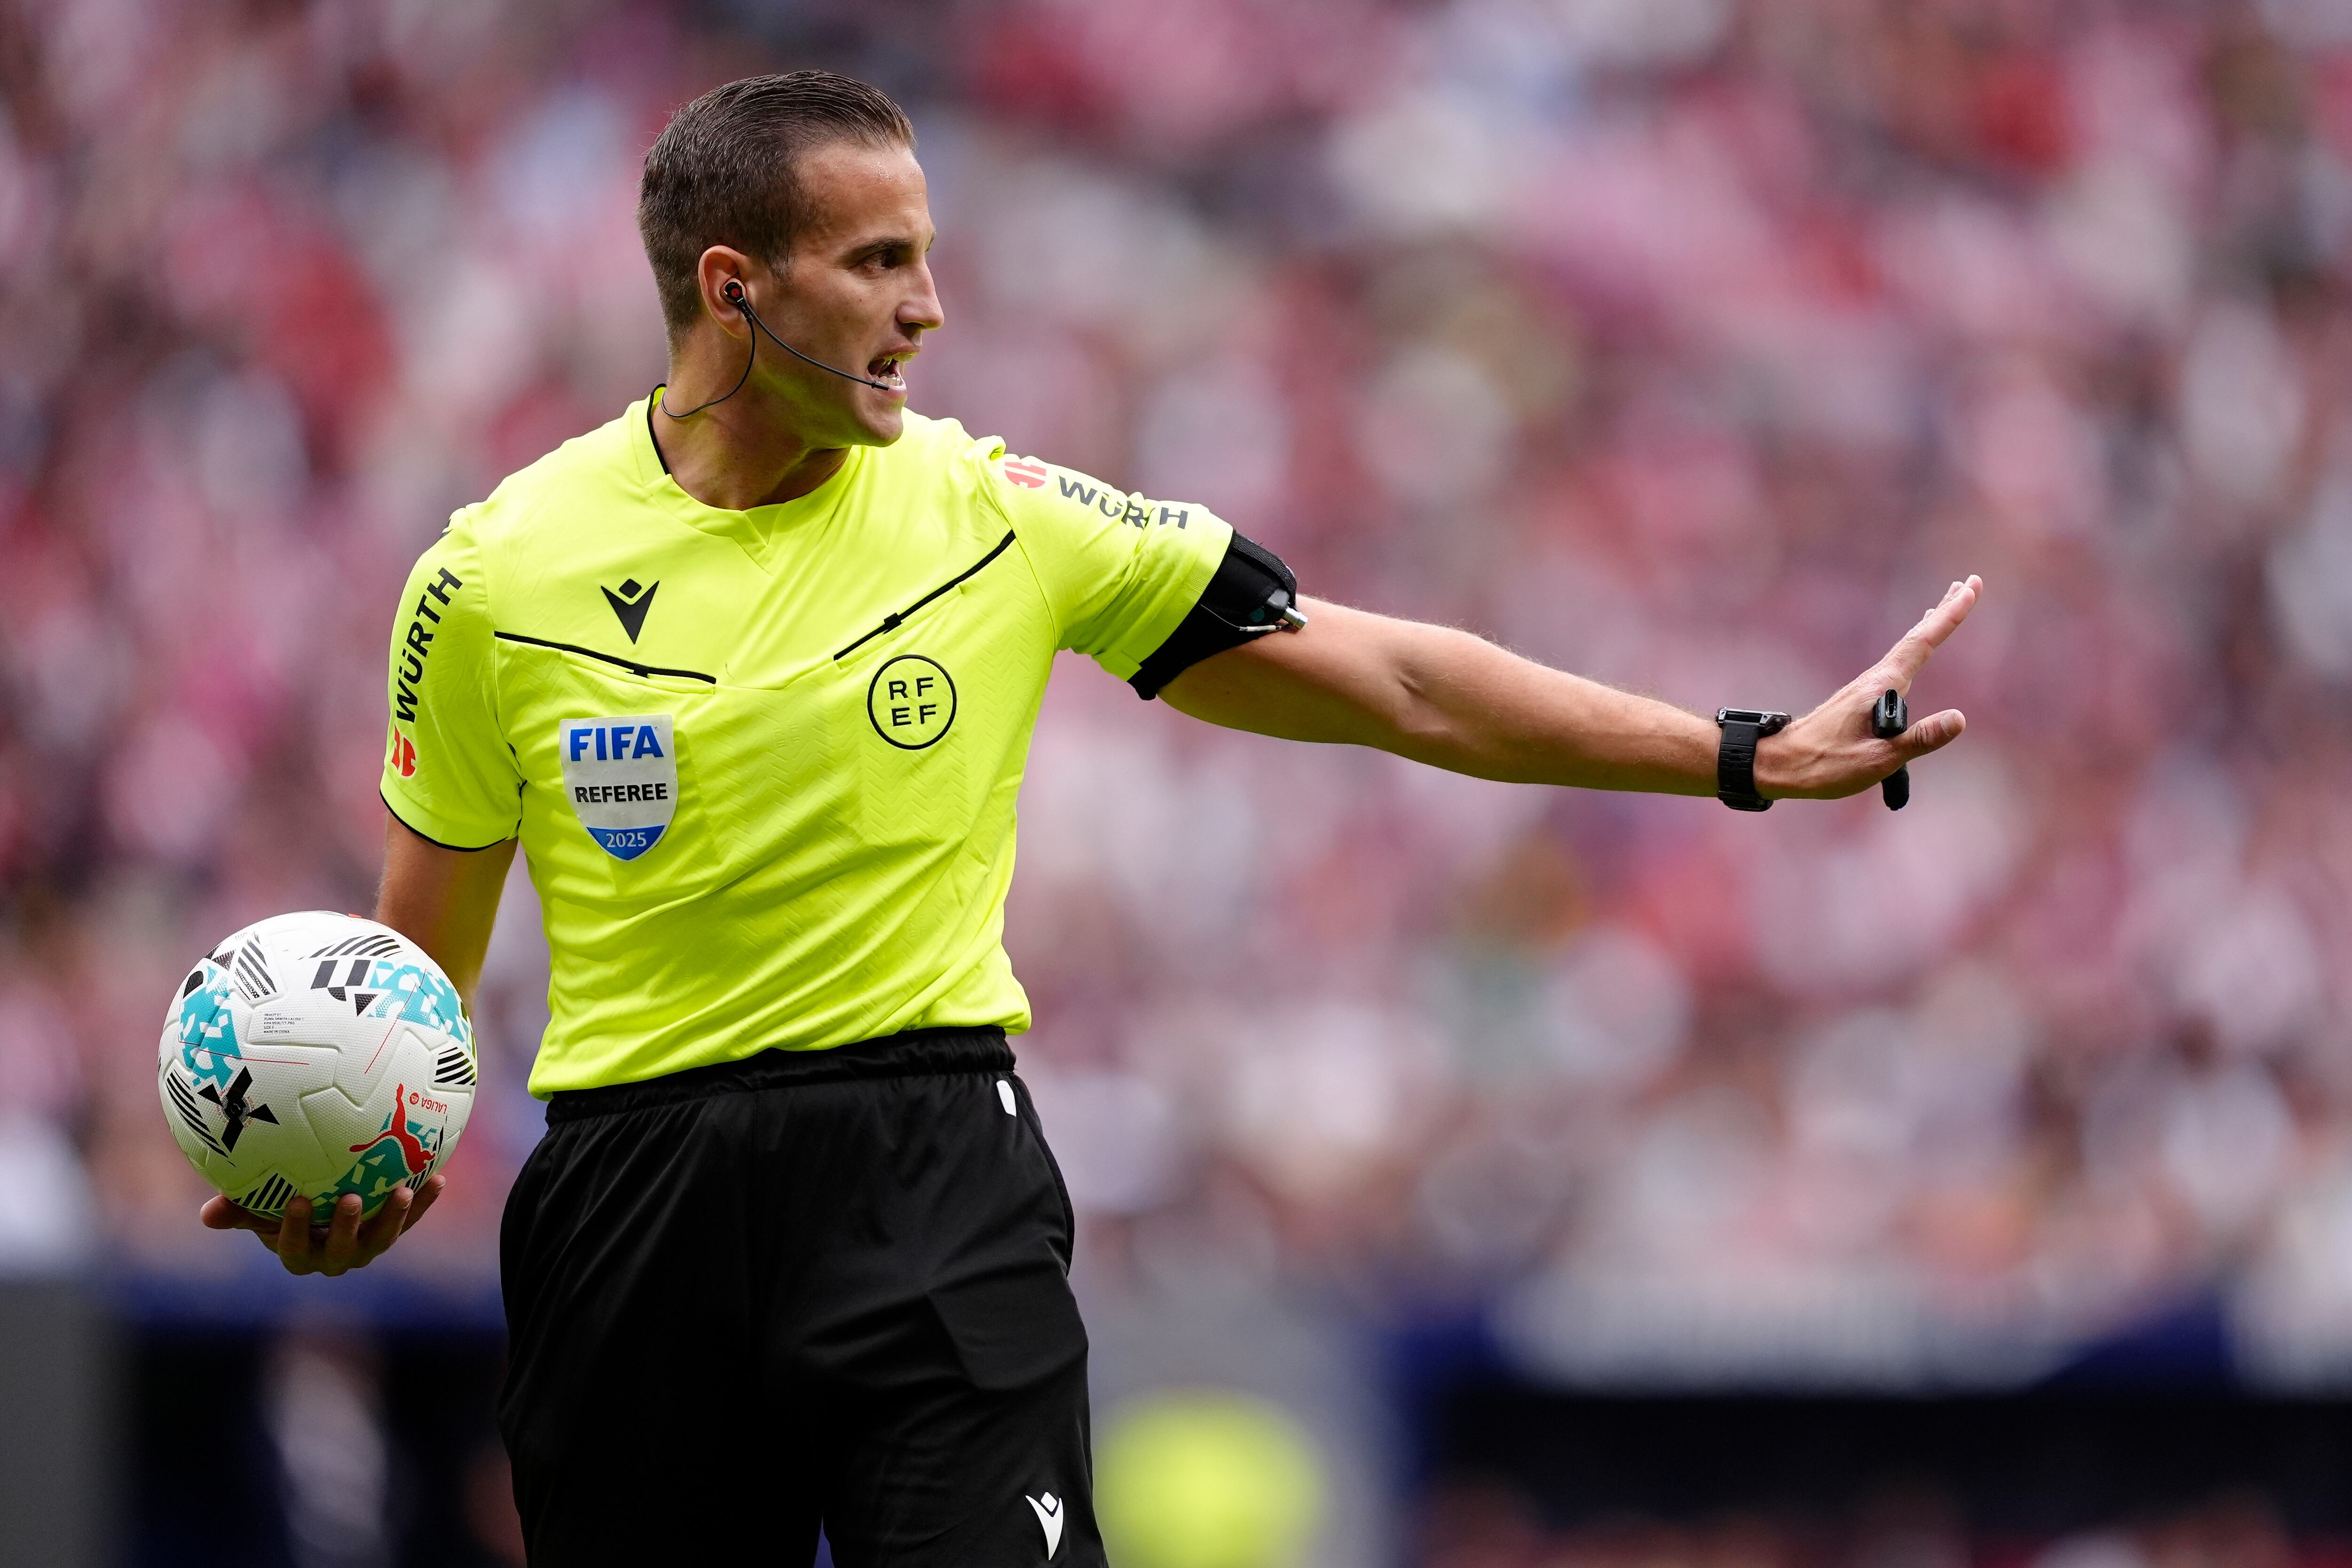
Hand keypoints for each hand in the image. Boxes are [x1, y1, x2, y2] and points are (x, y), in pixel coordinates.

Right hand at [200, 1175, 445, 1276]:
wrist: (319, 1204)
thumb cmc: (280, 1203)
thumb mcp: (256, 1208)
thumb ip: (236, 1211)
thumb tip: (208, 1214)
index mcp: (299, 1254)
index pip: (294, 1250)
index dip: (295, 1231)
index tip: (296, 1202)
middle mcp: (334, 1257)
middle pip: (343, 1250)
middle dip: (347, 1228)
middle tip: (353, 1200)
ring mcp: (365, 1247)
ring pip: (381, 1240)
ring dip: (394, 1217)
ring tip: (403, 1191)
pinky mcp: (390, 1230)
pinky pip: (409, 1219)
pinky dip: (423, 1201)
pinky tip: (438, 1178)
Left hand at [1757, 576, 1981, 800]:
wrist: (1779, 764)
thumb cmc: (1824, 763)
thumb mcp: (1878, 758)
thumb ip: (1919, 739)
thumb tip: (1958, 719)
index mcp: (1881, 688)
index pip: (1923, 643)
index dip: (1950, 615)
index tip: (1971, 586)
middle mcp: (1874, 681)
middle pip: (1915, 638)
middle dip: (1943, 611)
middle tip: (1967, 584)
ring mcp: (1865, 689)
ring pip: (1905, 650)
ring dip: (1927, 628)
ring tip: (1942, 608)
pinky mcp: (1859, 700)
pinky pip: (1895, 666)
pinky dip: (1911, 650)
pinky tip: (1910, 658)